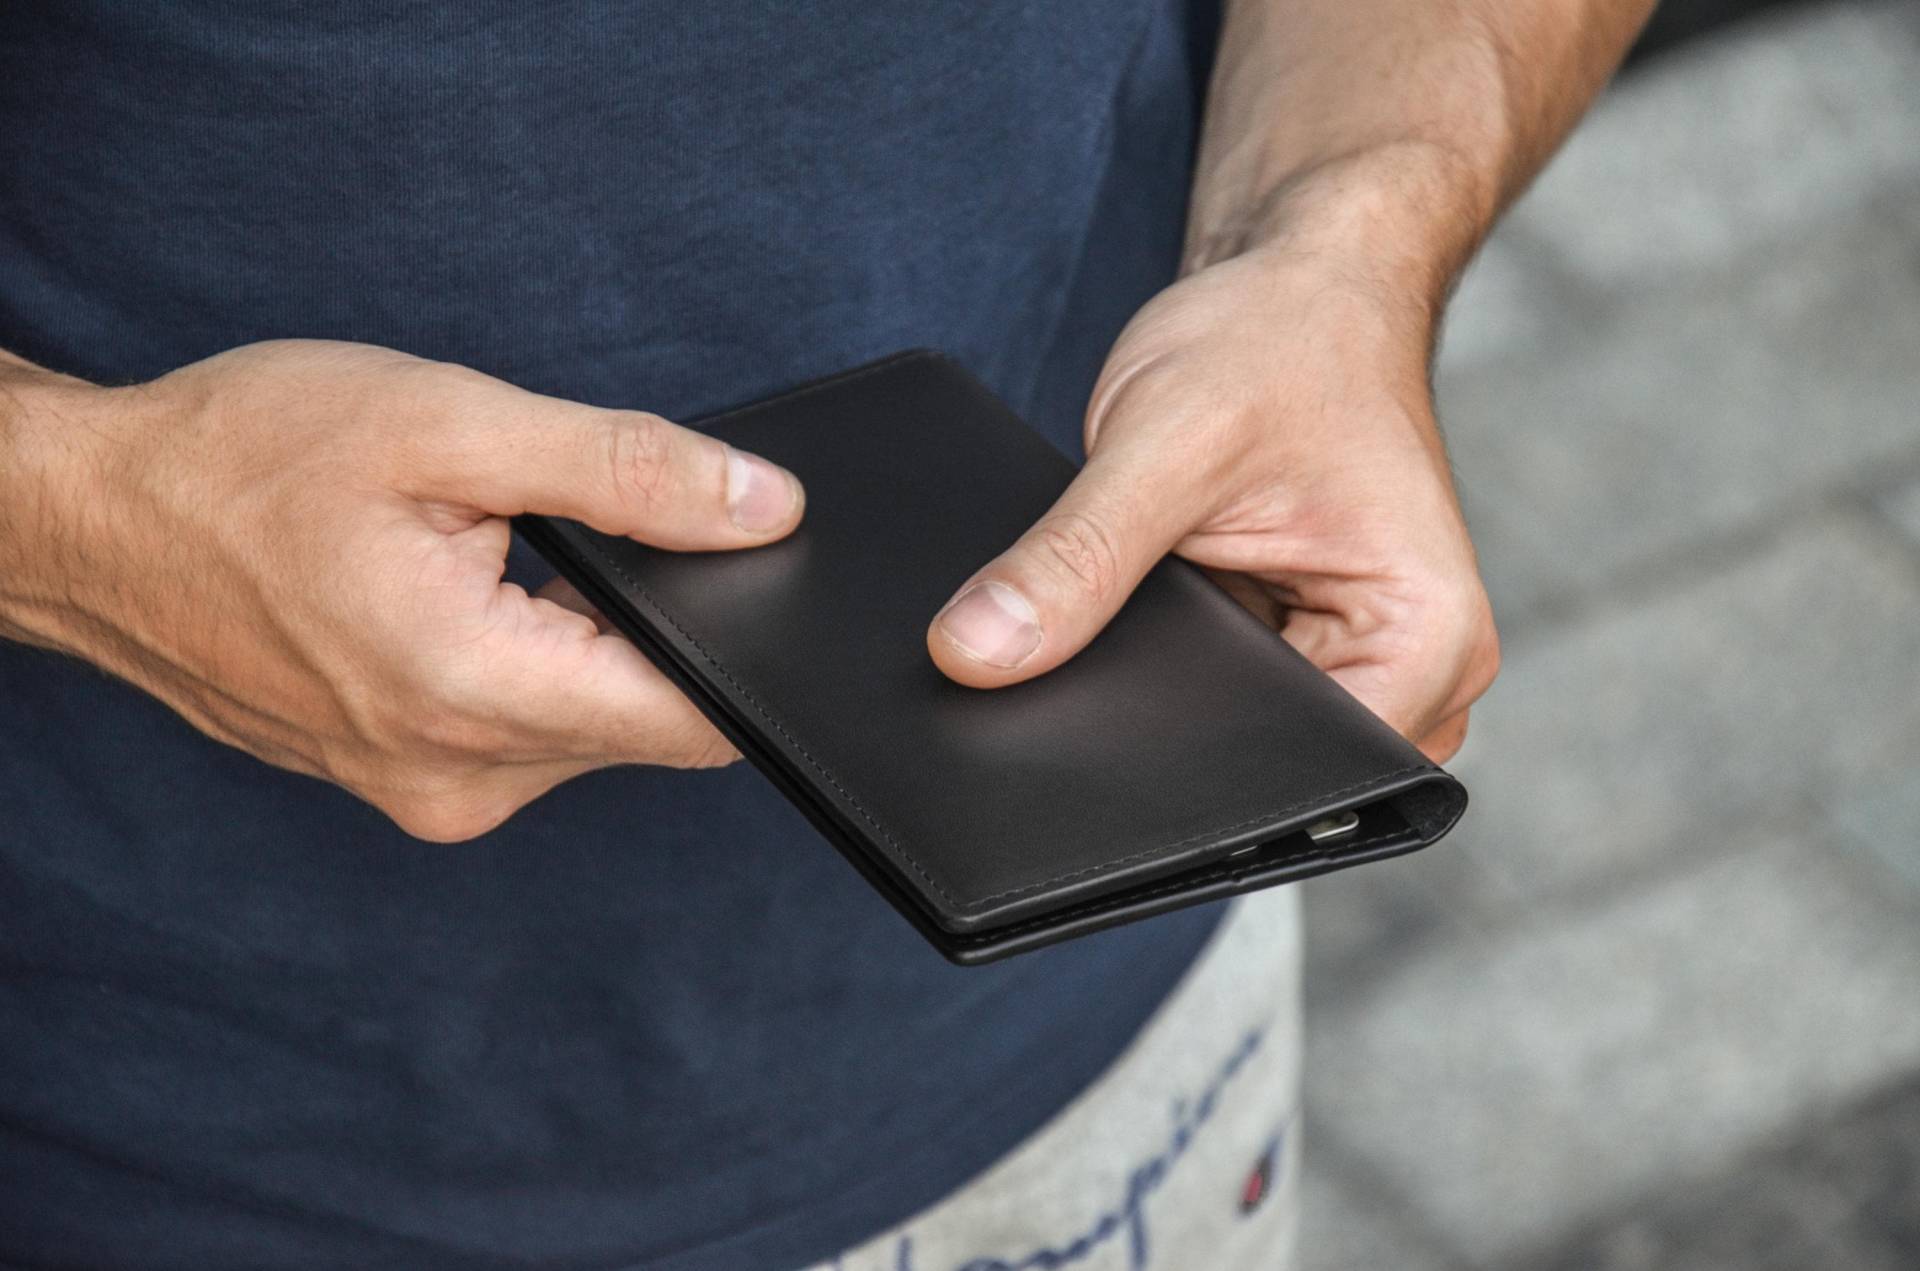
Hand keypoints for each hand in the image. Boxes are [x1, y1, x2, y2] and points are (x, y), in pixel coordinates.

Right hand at [0, 340, 803, 838]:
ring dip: (585, 643)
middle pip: (650, 720)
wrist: (93, 523)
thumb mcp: (449, 426)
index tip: (734, 562)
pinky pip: (526, 736)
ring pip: (591, 727)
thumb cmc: (241, 460)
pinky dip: (534, 667)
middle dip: (652, 623)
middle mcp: (461, 778)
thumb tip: (763, 508)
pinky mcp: (408, 785)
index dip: (746, 637)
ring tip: (500, 553)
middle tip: (570, 526)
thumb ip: (626, 471)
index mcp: (474, 693)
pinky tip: (476, 595)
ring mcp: (428, 794)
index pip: (698, 715)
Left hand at [926, 243, 1497, 760]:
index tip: (1093, 727)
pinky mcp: (1298, 649)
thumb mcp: (1162, 444)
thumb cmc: (1278, 334)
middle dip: (1172, 730)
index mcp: (1430, 637)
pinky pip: (1222, 699)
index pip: (1311, 771)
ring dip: (1170, 697)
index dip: (1188, 766)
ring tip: (1127, 614)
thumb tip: (976, 653)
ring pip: (1239, 741)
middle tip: (1093, 659)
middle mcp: (1414, 671)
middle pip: (1276, 769)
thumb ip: (1073, 559)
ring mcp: (1355, 665)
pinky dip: (1166, 668)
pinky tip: (1128, 619)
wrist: (1295, 281)